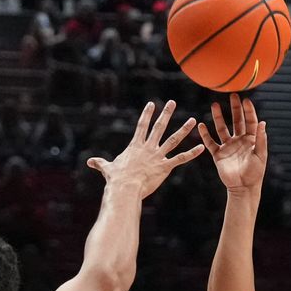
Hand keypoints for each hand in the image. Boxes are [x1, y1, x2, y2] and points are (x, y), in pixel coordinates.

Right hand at [87, 100, 203, 196]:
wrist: (125, 188)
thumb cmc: (115, 180)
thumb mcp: (107, 169)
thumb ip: (101, 163)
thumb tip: (89, 162)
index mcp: (136, 146)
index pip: (142, 126)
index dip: (147, 114)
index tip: (152, 104)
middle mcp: (148, 148)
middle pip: (159, 127)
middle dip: (166, 114)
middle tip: (172, 102)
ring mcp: (158, 156)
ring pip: (173, 140)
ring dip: (184, 130)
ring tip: (193, 120)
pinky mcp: (165, 167)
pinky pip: (180, 159)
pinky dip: (191, 154)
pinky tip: (201, 148)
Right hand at [196, 94, 266, 193]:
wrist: (243, 188)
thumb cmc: (255, 173)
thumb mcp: (260, 155)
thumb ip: (261, 139)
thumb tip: (263, 122)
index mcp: (251, 140)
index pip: (250, 121)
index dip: (248, 111)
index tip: (246, 100)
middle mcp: (239, 140)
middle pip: (236, 121)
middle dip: (234, 108)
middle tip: (232, 95)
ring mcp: (228, 146)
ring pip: (222, 128)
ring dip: (219, 117)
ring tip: (214, 105)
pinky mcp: (218, 154)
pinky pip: (210, 142)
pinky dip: (205, 135)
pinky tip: (201, 125)